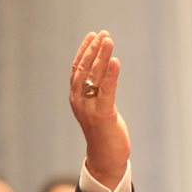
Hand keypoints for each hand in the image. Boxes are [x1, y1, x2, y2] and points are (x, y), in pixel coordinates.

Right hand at [69, 30, 130, 189]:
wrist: (105, 158)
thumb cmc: (104, 134)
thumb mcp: (99, 109)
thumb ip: (98, 94)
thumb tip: (105, 77)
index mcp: (76, 98)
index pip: (78, 68)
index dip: (85, 51)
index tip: (94, 35)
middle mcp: (79, 100)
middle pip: (84, 68)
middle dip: (94, 49)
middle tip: (103, 33)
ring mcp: (89, 107)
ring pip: (93, 76)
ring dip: (101, 56)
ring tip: (108, 40)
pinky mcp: (103, 115)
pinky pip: (106, 90)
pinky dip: (110, 74)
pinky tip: (115, 61)